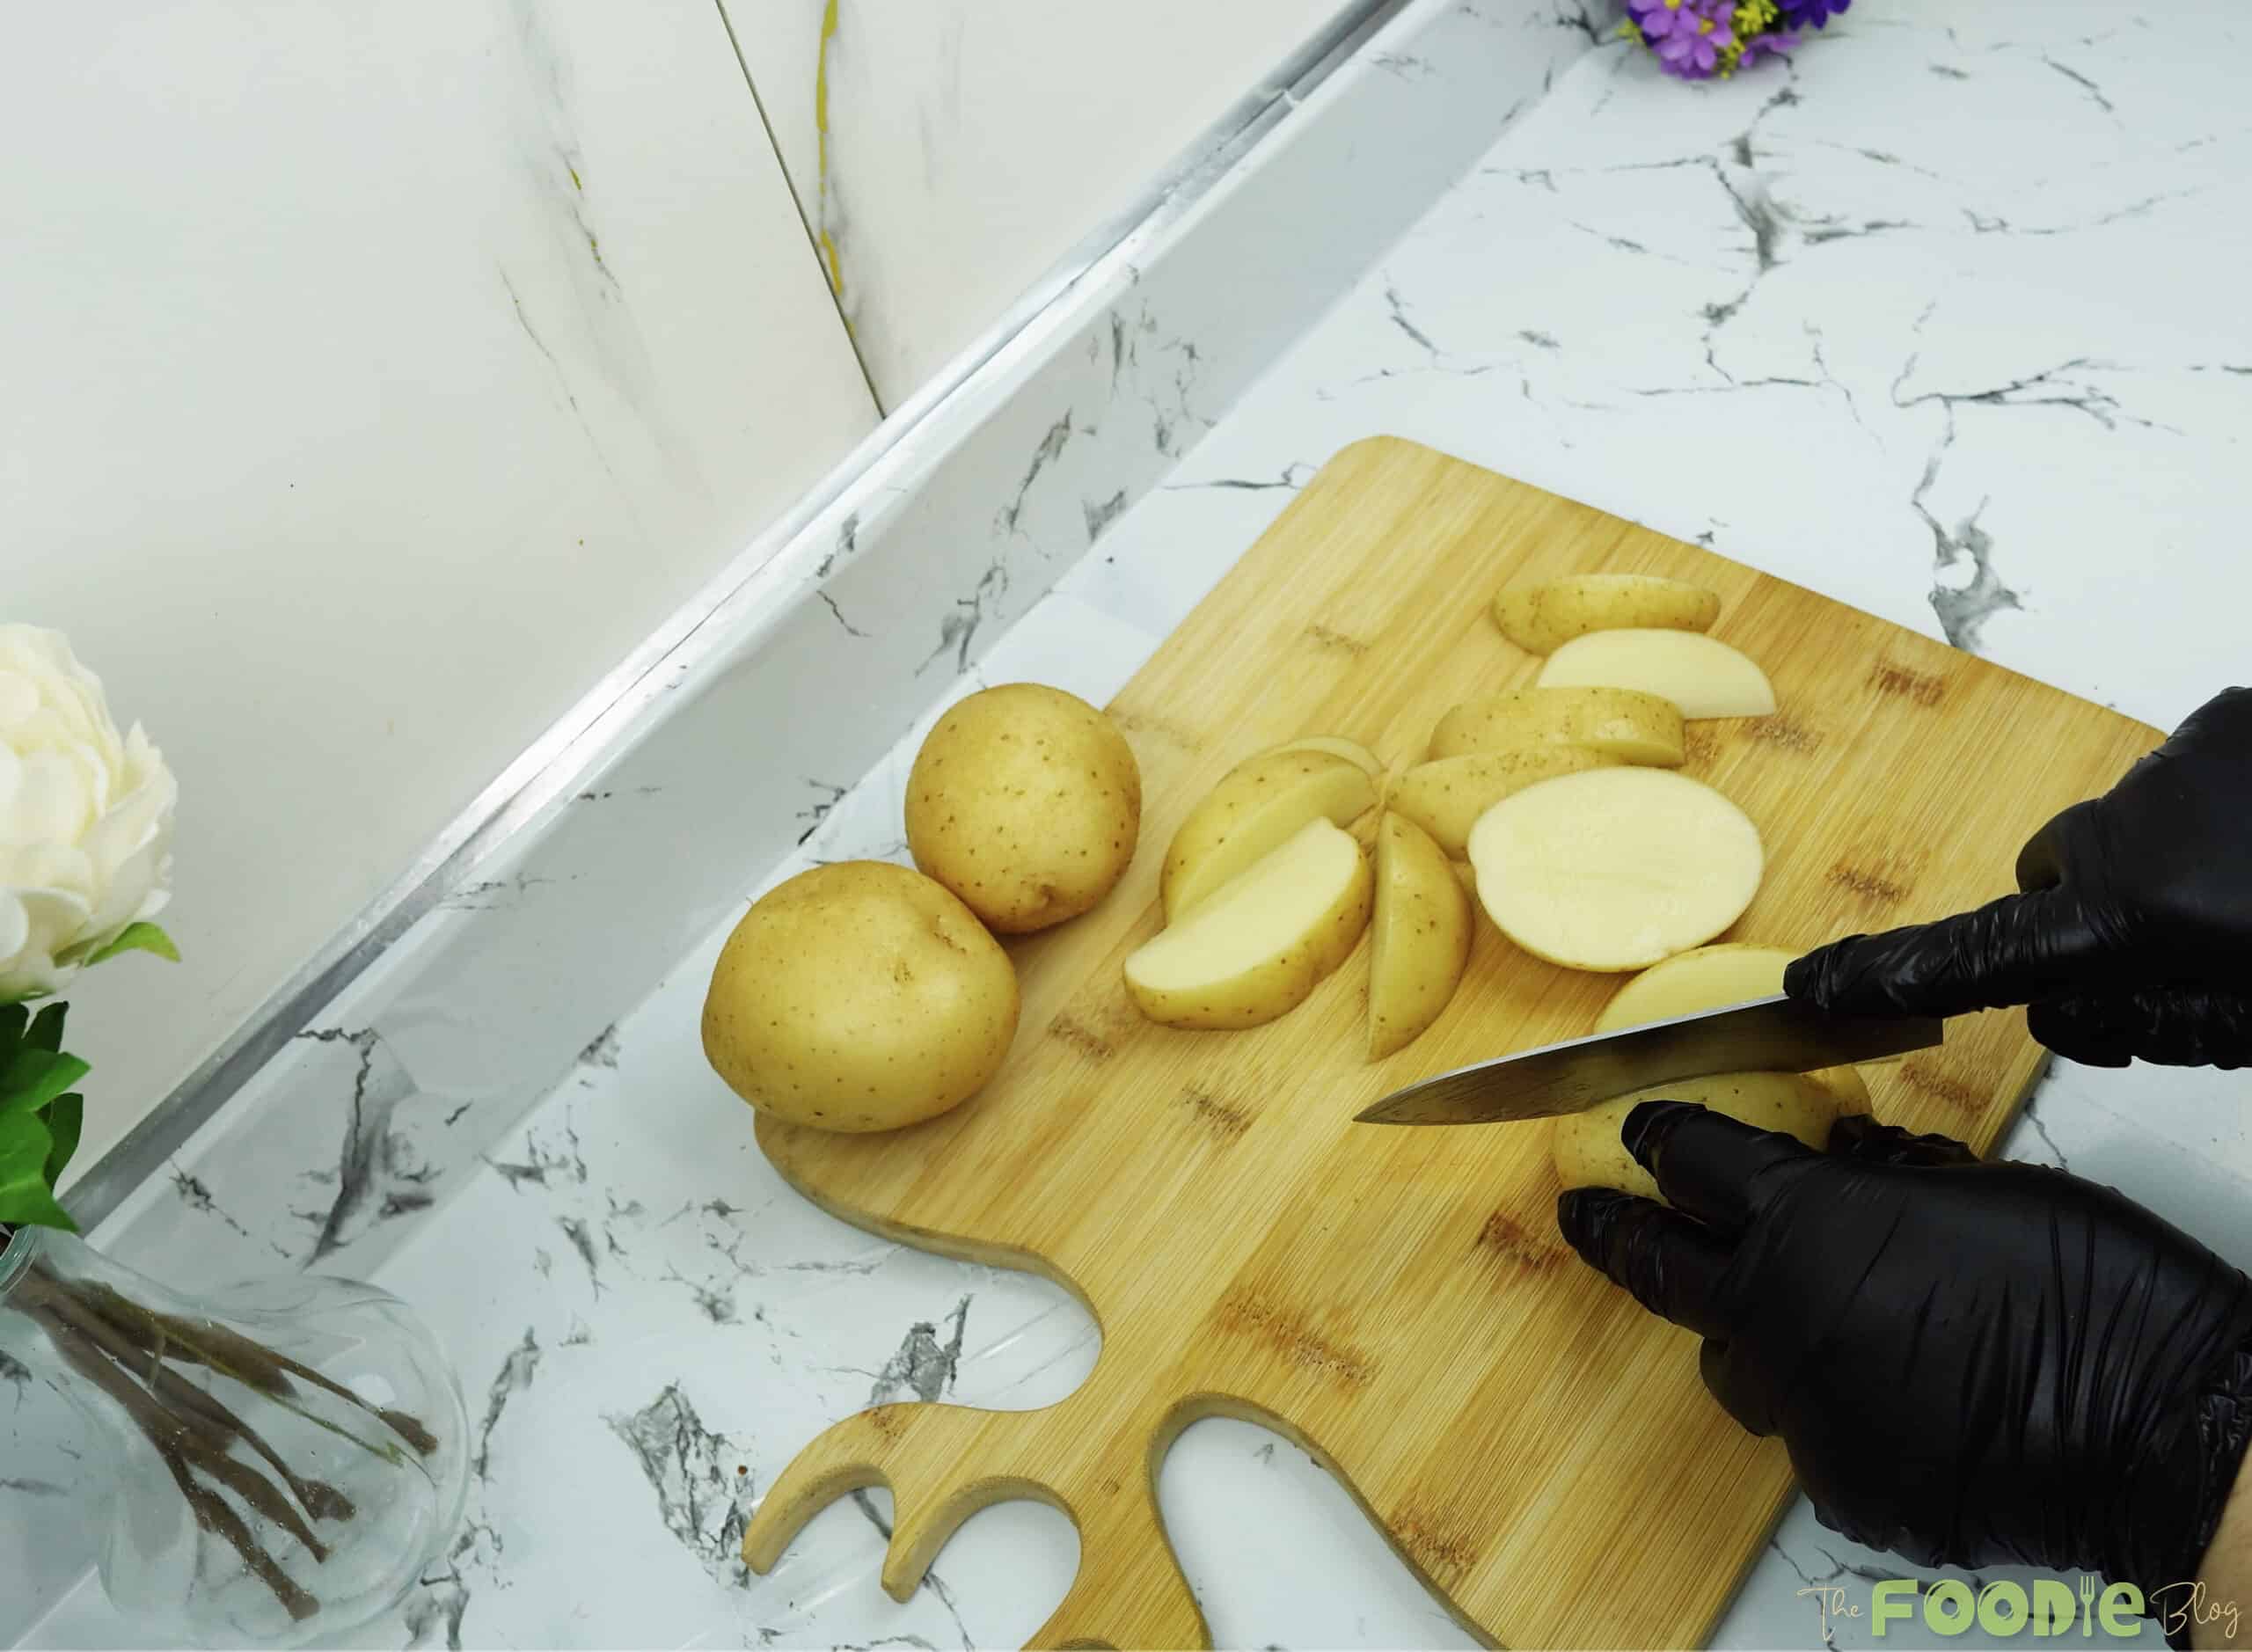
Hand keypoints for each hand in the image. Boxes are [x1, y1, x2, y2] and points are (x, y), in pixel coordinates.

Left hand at [1557, 1103, 2251, 1612]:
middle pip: (1659, 1267)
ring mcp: (1803, 1411)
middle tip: (1580, 1215)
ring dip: (1743, 1334)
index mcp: (1803, 1222)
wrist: (2157, 1421)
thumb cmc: (2084, 1285)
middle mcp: (1776, 1316)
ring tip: (1779, 1318)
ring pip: (1731, 1366)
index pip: (1692, 1163)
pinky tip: (1888, 1395)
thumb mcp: (1976, 1184)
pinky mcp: (1843, 1487)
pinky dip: (1831, 1408)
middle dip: (1613, 1233)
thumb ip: (1881, 1173)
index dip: (1661, 1137)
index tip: (1640, 1127)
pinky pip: (1808, 1437)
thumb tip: (1842, 1154)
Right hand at [1785, 687, 2251, 1065]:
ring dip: (2162, 866)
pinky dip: (2207, 816)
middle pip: (2052, 883)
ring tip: (2246, 894)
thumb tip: (2068, 1011)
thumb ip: (2144, 1023)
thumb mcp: (2248, 1022)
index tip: (1816, 981)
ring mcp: (2173, 766)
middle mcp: (2129, 827)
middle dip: (2091, 922)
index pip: (1974, 954)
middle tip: (2185, 955)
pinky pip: (2176, 782)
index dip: (1888, 973)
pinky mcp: (2220, 723)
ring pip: (2119, 833)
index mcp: (2128, 912)